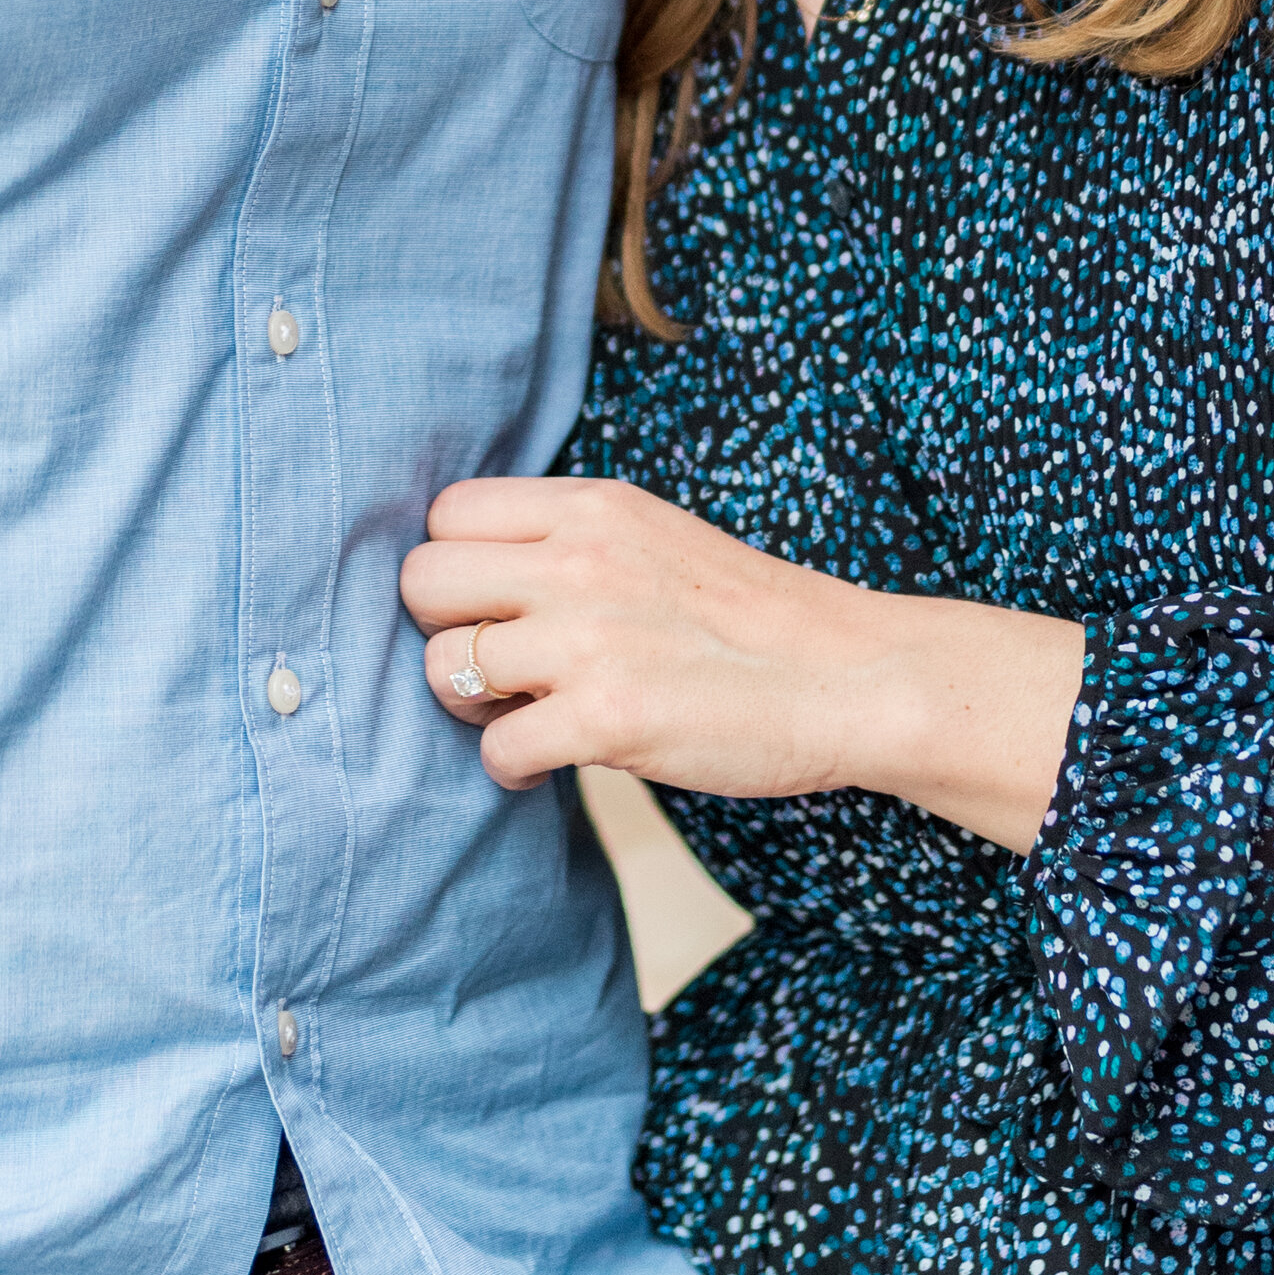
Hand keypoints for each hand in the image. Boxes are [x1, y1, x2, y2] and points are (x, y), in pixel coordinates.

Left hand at [399, 474, 1082, 857]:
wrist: (850, 675)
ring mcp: (589, 641)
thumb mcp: (656, 535)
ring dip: (471, 706)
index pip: (448, 512)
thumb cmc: (755, 616)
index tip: (489, 605)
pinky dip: (510, 767)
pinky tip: (548, 764)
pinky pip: (496, 749)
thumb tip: (476, 575)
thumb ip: (571, 540)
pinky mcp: (607, 720)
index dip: (456, 566)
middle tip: (491, 665)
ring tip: (522, 717)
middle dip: (442, 631)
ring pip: (444, 668)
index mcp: (592, 507)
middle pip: (423, 583)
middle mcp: (579, 562)